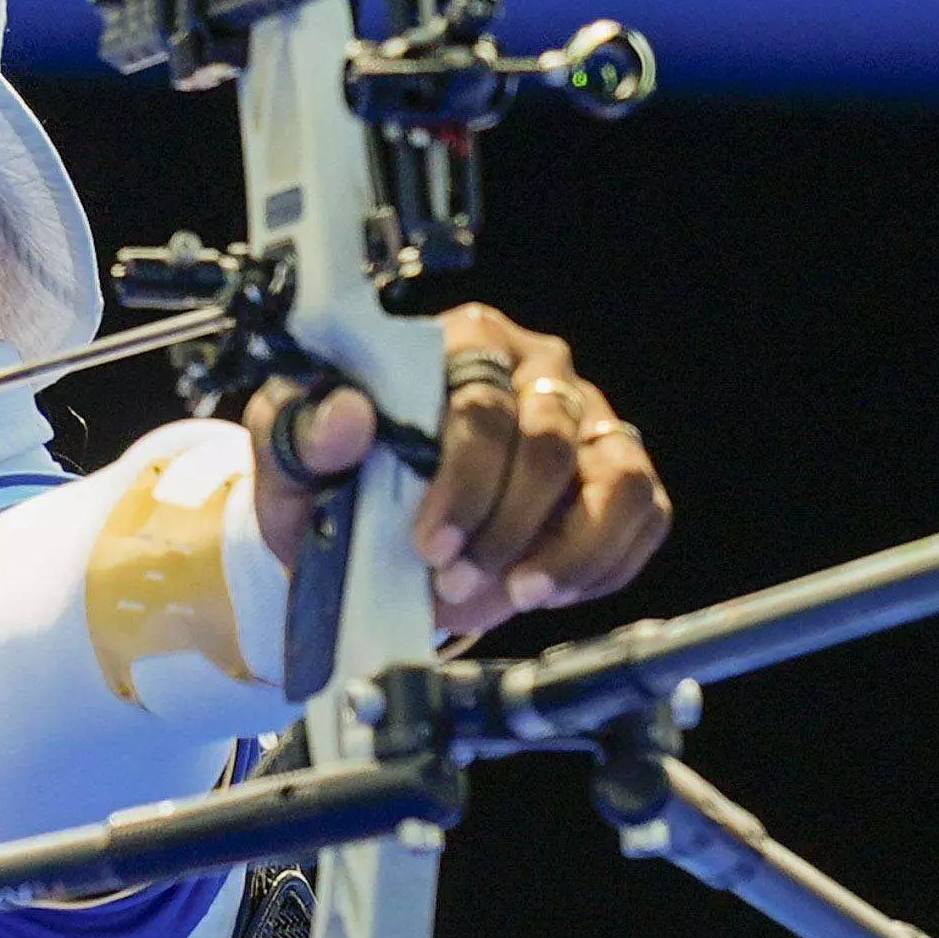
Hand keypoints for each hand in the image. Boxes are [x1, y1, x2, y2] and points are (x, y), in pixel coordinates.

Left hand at [242, 303, 668, 637]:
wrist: (361, 531)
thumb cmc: (334, 480)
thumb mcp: (295, 460)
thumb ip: (303, 433)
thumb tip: (348, 415)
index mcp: (462, 342)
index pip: (480, 403)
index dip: (462, 483)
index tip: (429, 545)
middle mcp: (536, 369)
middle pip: (548, 443)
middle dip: (505, 527)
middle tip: (455, 583)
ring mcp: (587, 420)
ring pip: (618, 480)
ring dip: (572, 552)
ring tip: (519, 595)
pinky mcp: (619, 472)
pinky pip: (644, 515)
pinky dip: (604, 564)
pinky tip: (548, 590)